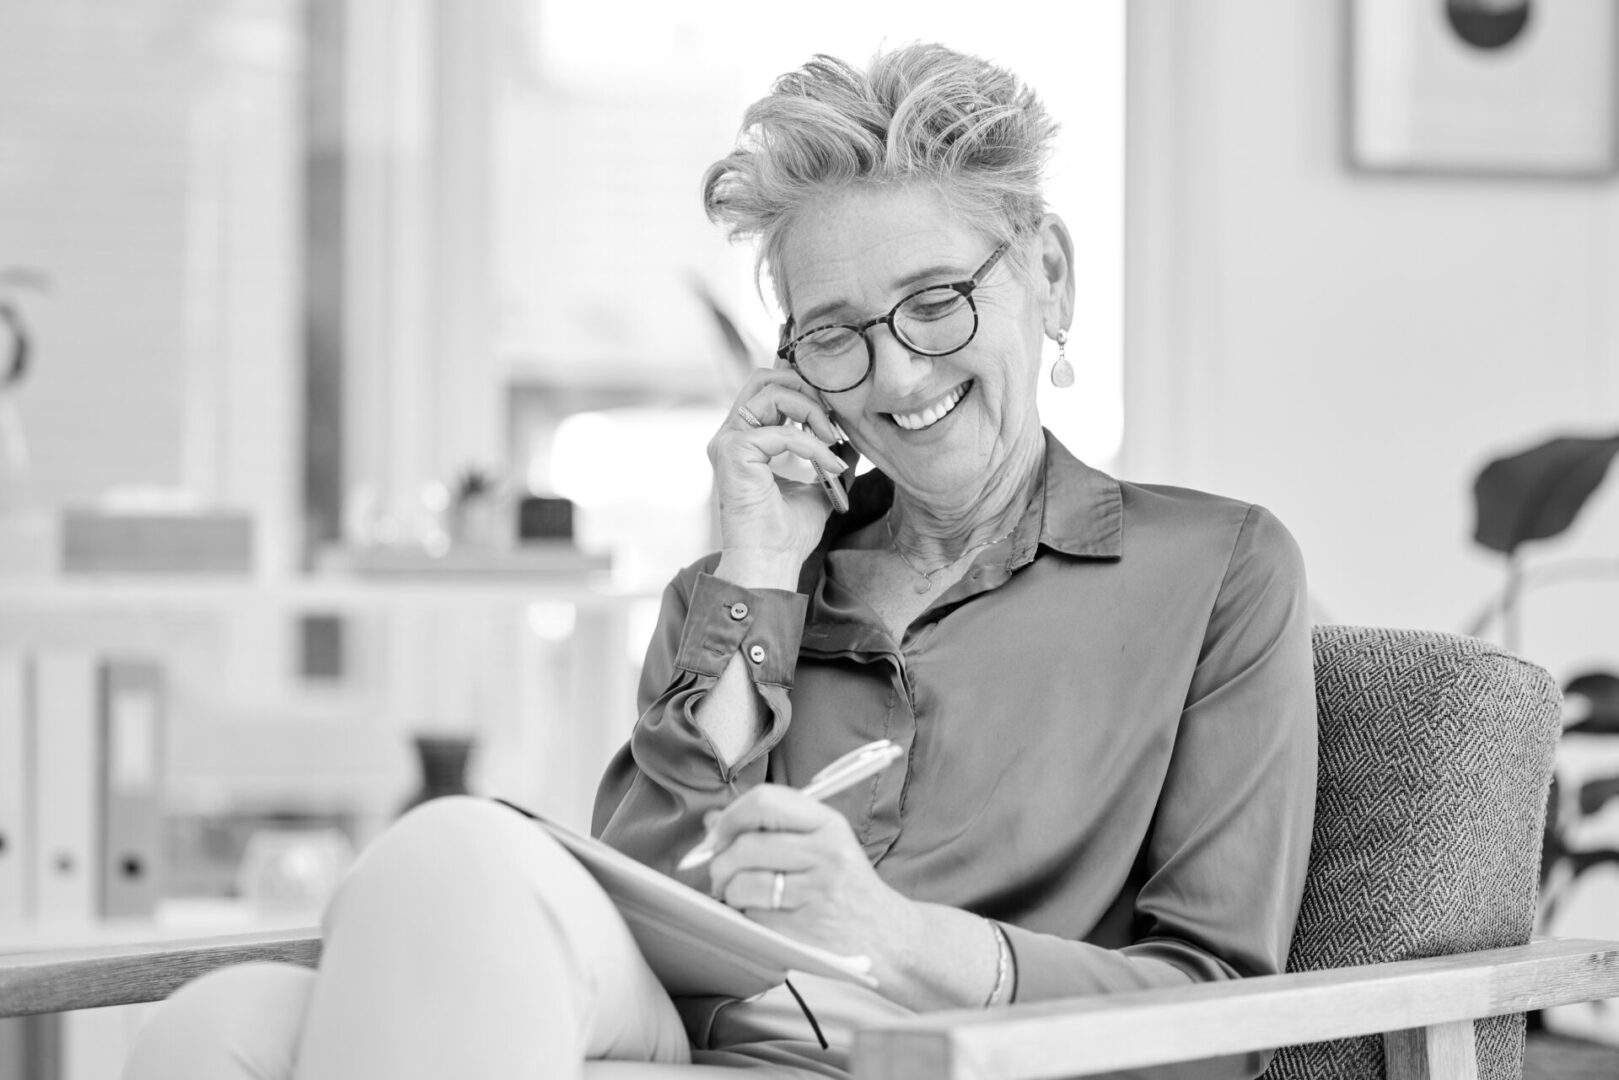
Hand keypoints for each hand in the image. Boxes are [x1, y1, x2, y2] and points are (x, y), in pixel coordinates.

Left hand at [705, 783, 916, 983]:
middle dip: (720, 861)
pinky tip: (759, 916)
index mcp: (828, 824)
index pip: (765, 802)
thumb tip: (713, 821)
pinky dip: (745, 918)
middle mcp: (825, 854)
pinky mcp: (805, 931)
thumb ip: (769, 827)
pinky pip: (752, 918)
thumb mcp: (820, 843)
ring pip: (742, 884)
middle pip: (746, 846)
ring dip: (729, 892)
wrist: (888, 936)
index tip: (717, 834)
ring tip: (739, 895)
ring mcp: (816, 894)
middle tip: (721, 872)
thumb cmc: (845, 886)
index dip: (731, 816)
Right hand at [708, 372, 849, 584]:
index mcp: (745, 440)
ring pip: (771, 391)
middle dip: (805, 389)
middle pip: (764, 377)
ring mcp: (728, 442)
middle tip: (832, 419)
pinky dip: (812, 444)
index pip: (769, 389)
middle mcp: (730, 436)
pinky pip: (781, 430)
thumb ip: (826, 457)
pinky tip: (830, 464)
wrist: (770, 564)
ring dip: (811, 411)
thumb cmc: (787, 535)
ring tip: (832, 441)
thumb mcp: (817, 486)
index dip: (805, 392)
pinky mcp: (732, 452)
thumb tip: (850, 438)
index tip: (835, 419)